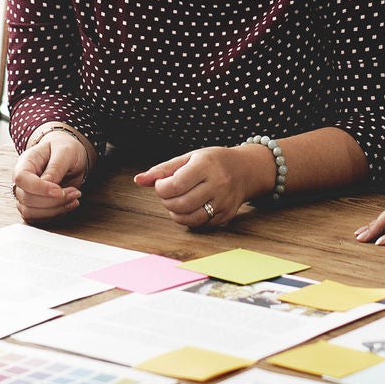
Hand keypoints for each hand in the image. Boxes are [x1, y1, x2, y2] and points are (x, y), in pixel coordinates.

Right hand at [12, 131, 91, 220]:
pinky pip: (39, 218)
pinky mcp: (34, 206)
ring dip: (55, 210)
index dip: (40, 189)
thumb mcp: (64, 151)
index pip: (22, 179)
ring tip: (74, 199)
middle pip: (27, 199)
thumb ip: (55, 167)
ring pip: (31, 212)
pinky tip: (69, 205)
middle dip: (53, 201)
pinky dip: (55, 215)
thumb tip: (48, 184)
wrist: (67, 155)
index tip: (60, 190)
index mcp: (25, 163)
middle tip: (75, 193)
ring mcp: (26, 195)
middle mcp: (22, 181)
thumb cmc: (64, 149)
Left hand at [135, 145, 270, 229]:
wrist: (245, 170)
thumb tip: (138, 180)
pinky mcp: (226, 215)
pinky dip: (189, 220)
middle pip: (181, 204)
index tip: (161, 184)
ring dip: (176, 213)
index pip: (175, 184)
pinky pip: (201, 225)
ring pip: (190, 218)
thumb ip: (163, 169)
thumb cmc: (213, 162)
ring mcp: (224, 202)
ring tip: (176, 202)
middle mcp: (218, 184)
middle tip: (168, 194)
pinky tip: (189, 208)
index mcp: (206, 165)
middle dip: (167, 201)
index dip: (161, 188)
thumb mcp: (189, 158)